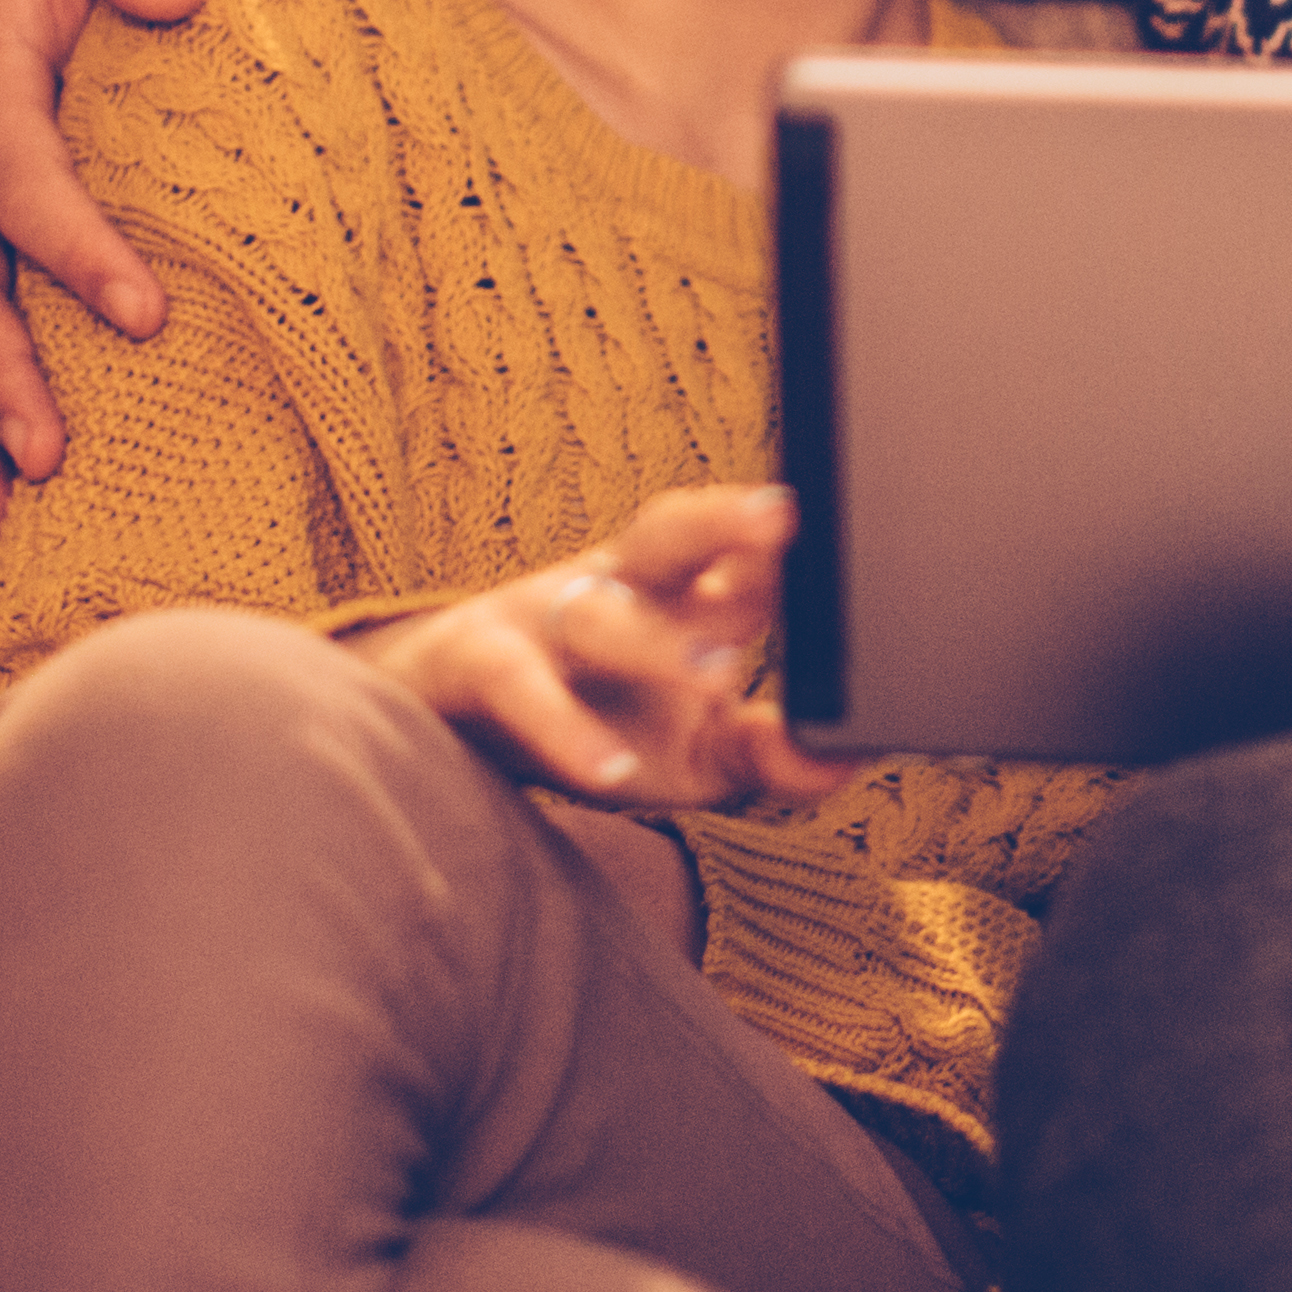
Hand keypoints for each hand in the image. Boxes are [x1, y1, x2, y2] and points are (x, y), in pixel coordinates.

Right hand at [346, 486, 856, 812]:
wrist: (448, 729)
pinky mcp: (476, 667)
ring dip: (653, 642)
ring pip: (597, 616)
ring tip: (717, 675)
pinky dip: (563, 729)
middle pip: (667, 535)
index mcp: (675, 594)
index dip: (782, 555)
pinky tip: (610, 772)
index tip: (839, 555)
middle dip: (720, 522)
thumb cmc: (595, 726)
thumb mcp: (692, 753)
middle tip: (779, 520)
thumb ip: (766, 755)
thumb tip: (842, 761)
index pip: (738, 556)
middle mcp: (613, 591)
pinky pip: (520, 688)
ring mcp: (539, 621)